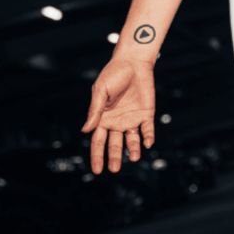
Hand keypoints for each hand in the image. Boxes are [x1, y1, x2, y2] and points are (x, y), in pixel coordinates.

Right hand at [82, 58, 155, 173]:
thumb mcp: (100, 91)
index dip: (97, 156)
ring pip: (132, 140)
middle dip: (114, 158)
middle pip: (115, 145)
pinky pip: (148, 129)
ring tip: (133, 158)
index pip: (98, 142)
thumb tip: (85, 130)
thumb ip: (95, 111)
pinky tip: (148, 143)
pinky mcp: (146, 115)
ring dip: (133, 150)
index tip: (97, 170)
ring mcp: (132, 119)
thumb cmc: (113, 75)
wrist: (133, 63)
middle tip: (114, 169)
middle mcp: (117, 122)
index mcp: (103, 119)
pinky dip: (148, 137)